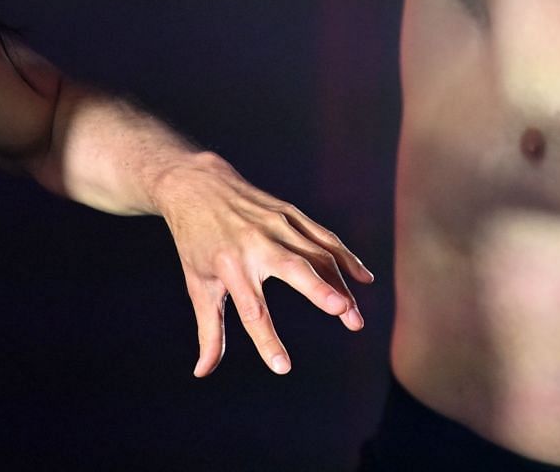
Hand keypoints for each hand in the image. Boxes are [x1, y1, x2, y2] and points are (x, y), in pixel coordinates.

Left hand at [150, 152, 375, 377]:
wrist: (199, 187)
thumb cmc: (197, 243)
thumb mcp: (198, 285)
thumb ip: (209, 330)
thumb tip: (203, 372)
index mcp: (229, 265)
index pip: (251, 309)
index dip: (267, 339)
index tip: (282, 367)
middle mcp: (256, 243)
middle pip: (294, 269)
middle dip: (320, 290)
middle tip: (345, 313)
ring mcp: (277, 224)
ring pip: (317, 254)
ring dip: (340, 284)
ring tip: (354, 317)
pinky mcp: (291, 213)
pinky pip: (325, 237)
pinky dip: (346, 257)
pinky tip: (363, 278)